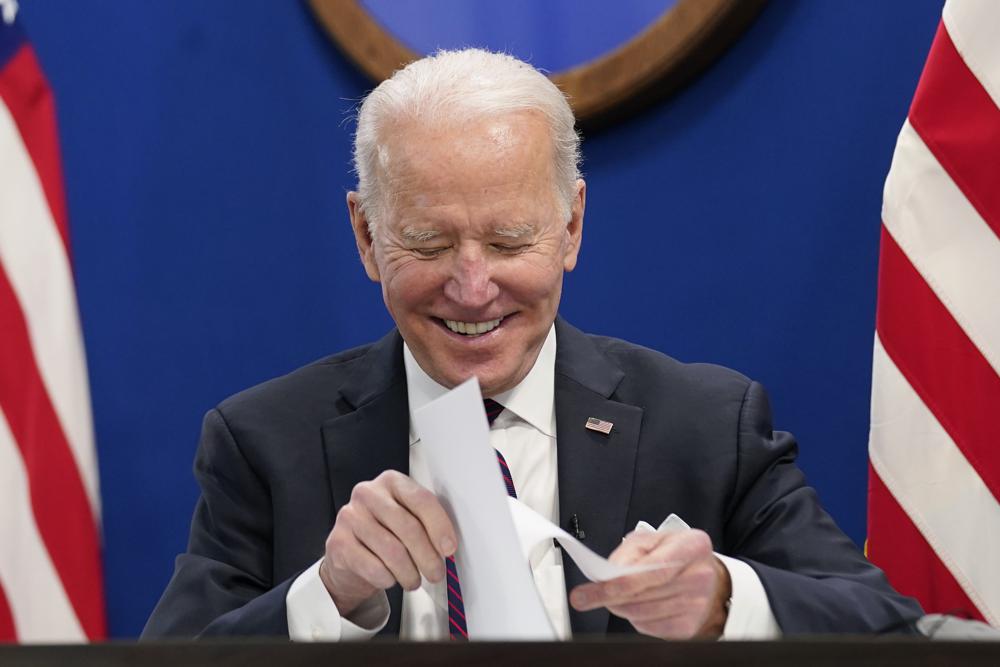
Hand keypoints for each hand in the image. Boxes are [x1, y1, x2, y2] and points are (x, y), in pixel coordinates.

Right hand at [319, 470, 456, 615]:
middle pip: (408, 527)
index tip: (449, 548)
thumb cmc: (385, 533)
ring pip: (393, 551)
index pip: (421, 500)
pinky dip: (388, 579)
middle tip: (436, 573)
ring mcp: (350, 516)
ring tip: (414, 580)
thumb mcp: (407, 518)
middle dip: (428, 557)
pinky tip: (390, 578)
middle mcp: (368, 493)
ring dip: (409, 573)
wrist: (348, 554)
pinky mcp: (338, 542)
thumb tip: (448, 546)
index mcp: (391, 481)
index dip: (440, 526)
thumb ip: (426, 523)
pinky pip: (374, 567)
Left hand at [569, 529, 730, 639]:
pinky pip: (650, 627)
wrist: (707, 577)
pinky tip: (637, 606)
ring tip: (615, 597)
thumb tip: (610, 572)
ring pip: (642, 613)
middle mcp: (700, 576)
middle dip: (611, 596)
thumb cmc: (676, 555)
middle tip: (585, 596)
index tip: (601, 587)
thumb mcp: (654, 539)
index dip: (624, 581)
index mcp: (693, 546)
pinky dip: (635, 619)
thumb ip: (630, 550)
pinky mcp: (690, 626)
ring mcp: (698, 604)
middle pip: (645, 594)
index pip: (655, 569)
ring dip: (621, 607)